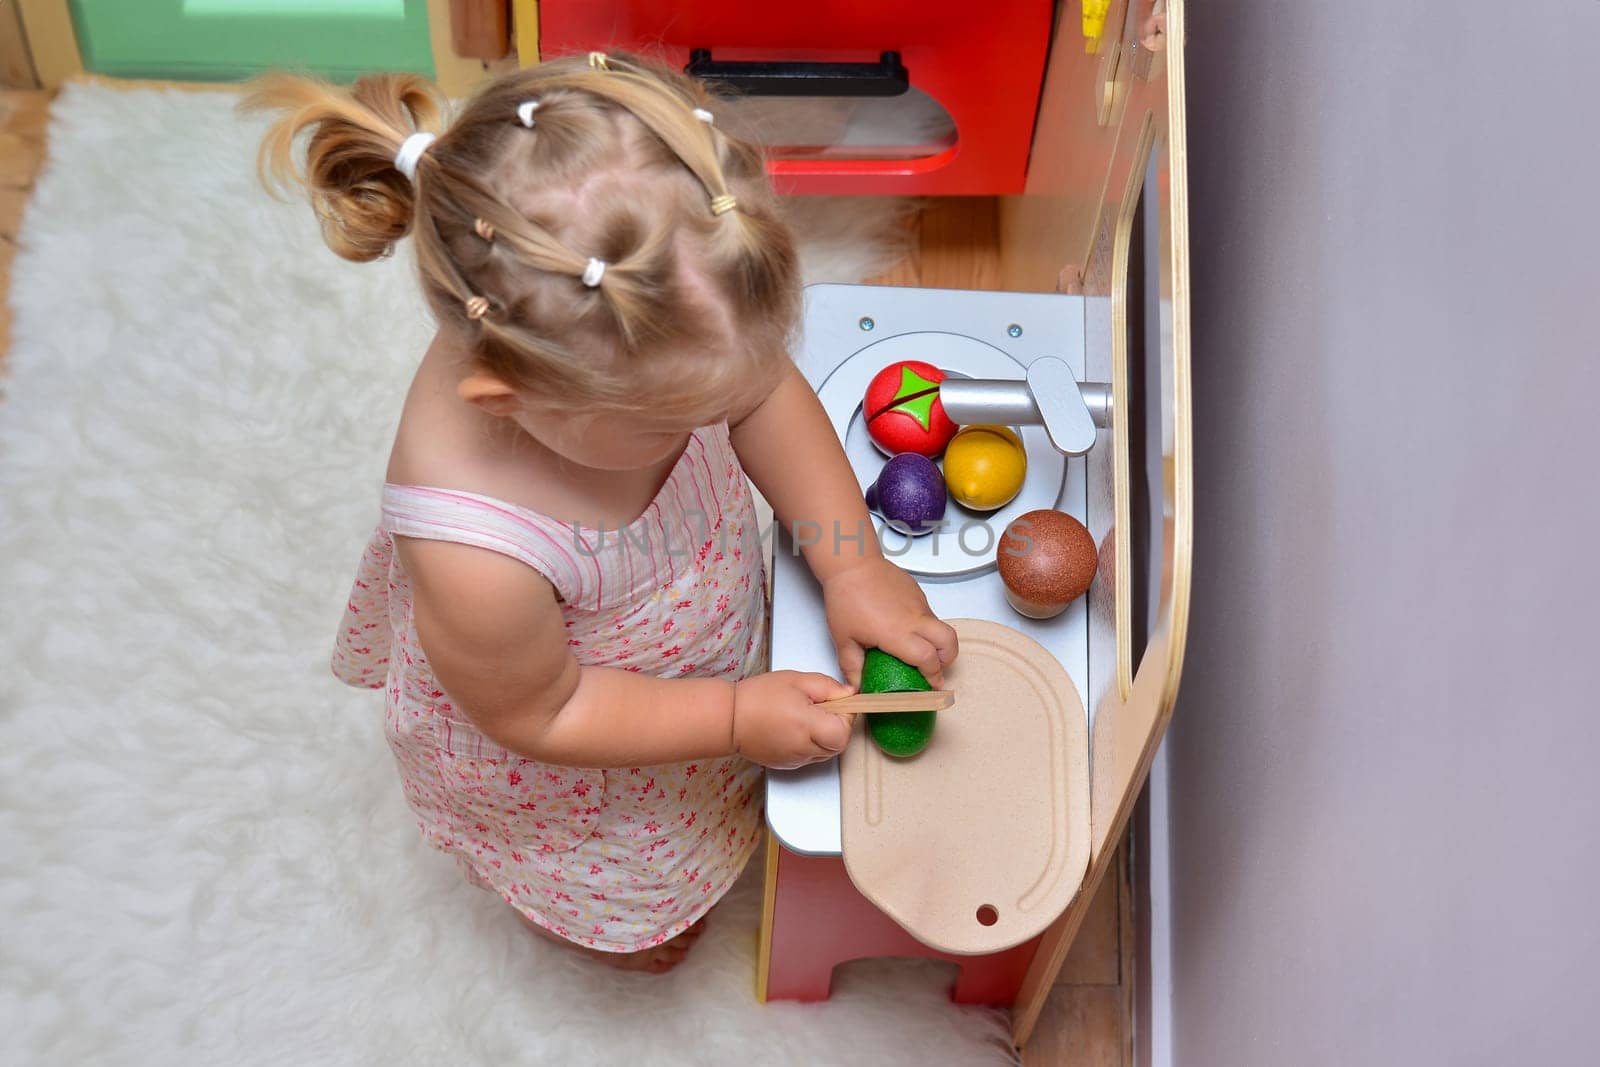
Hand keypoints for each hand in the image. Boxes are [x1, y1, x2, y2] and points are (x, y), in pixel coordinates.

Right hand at [732, 671, 855, 769]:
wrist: (729, 718)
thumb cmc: (758, 697)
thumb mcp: (797, 680)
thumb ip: (829, 687)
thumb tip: (849, 694)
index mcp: (808, 725)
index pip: (844, 731)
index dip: (846, 716)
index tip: (835, 703)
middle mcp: (804, 748)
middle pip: (838, 744)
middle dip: (837, 726)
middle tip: (820, 709)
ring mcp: (796, 760)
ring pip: (825, 752)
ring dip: (824, 736)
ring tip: (804, 717)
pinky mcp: (788, 764)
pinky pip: (810, 756)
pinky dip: (810, 744)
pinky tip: (795, 728)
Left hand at [821, 558, 958, 687]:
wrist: (852, 564)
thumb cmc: (846, 599)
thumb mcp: (844, 639)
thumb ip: (852, 666)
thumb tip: (857, 686)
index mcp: (897, 634)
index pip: (928, 659)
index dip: (933, 675)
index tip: (931, 685)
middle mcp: (914, 619)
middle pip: (949, 642)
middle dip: (948, 659)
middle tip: (934, 668)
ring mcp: (919, 604)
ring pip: (940, 627)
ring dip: (935, 642)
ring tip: (915, 648)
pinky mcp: (917, 593)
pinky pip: (928, 613)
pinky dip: (924, 625)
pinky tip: (903, 625)